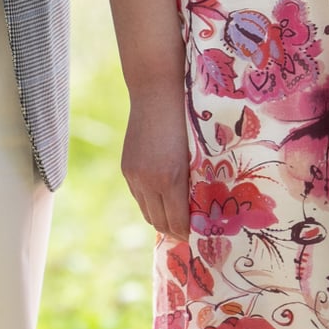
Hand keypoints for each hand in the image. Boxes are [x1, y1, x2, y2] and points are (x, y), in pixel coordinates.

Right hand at [122, 87, 191, 237]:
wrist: (156, 92)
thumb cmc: (186, 119)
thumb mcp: (195, 153)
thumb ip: (194, 181)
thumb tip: (199, 208)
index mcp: (171, 178)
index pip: (178, 222)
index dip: (190, 234)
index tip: (201, 236)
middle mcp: (149, 181)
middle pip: (160, 223)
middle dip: (176, 231)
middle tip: (191, 231)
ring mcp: (134, 175)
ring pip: (147, 213)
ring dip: (161, 219)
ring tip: (177, 217)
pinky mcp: (126, 169)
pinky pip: (138, 197)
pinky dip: (150, 203)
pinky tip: (162, 198)